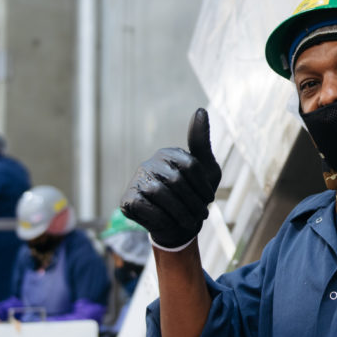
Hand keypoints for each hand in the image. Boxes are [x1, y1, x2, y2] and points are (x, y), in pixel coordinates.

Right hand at [120, 108, 221, 248]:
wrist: (179, 227)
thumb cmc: (194, 196)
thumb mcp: (206, 170)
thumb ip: (201, 142)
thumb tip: (200, 110)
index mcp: (169, 154)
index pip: (190, 166)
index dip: (203, 187)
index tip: (209, 200)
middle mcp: (150, 163)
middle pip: (176, 181)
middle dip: (193, 202)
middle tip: (202, 216)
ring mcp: (137, 180)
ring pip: (161, 194)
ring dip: (181, 212)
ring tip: (190, 221)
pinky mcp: (127, 199)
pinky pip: (146, 207)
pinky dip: (163, 218)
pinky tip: (169, 221)